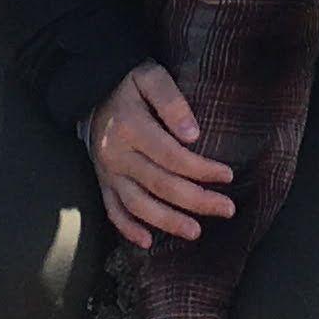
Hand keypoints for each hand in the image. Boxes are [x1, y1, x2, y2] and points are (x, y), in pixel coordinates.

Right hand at [84, 62, 235, 249]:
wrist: (92, 89)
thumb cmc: (129, 82)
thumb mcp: (150, 77)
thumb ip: (171, 101)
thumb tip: (192, 135)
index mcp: (130, 127)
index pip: (171, 156)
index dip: (201, 169)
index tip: (227, 175)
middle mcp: (116, 154)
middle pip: (160, 184)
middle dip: (196, 200)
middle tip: (226, 209)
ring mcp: (108, 171)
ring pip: (138, 204)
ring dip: (167, 221)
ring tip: (195, 232)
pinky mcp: (102, 181)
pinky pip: (112, 210)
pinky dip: (127, 229)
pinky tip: (147, 242)